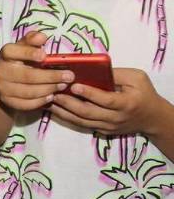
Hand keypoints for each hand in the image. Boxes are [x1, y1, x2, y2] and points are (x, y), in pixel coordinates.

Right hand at [0, 31, 72, 111]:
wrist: (6, 83)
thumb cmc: (22, 61)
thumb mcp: (25, 48)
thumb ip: (32, 40)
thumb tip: (42, 36)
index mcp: (6, 55)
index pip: (12, 52)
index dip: (27, 53)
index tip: (44, 55)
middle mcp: (1, 71)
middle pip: (27, 76)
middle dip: (51, 76)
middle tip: (69, 76)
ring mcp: (3, 88)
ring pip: (29, 91)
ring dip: (49, 89)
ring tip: (63, 86)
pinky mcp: (7, 101)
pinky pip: (27, 104)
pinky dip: (41, 100)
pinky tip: (51, 96)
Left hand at [50, 68, 170, 135]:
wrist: (151, 117)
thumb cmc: (143, 93)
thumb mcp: (137, 78)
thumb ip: (117, 74)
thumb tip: (94, 67)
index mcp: (127, 103)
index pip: (106, 100)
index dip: (90, 94)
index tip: (74, 86)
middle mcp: (116, 118)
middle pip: (89, 113)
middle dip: (68, 102)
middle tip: (52, 91)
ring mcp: (107, 126)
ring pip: (81, 121)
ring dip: (63, 111)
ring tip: (48, 99)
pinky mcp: (101, 130)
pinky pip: (81, 125)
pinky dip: (66, 117)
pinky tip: (53, 108)